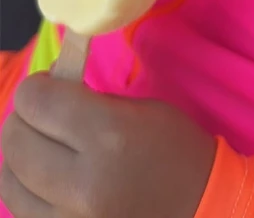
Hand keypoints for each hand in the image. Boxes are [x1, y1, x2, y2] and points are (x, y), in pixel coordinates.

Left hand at [0, 74, 216, 217]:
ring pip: (8, 181)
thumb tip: (45, 93)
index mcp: (109, 137)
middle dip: (22, 117)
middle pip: (15, 141)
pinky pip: (22, 211)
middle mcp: (82, 184)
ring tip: (41, 146)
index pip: (37, 102)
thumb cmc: (173, 150)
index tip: (48, 84)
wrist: (199, 208)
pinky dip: (26, 189)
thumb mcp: (138, 110)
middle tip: (42, 112)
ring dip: (18, 156)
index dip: (35, 87)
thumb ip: (86, 102)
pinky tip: (45, 178)